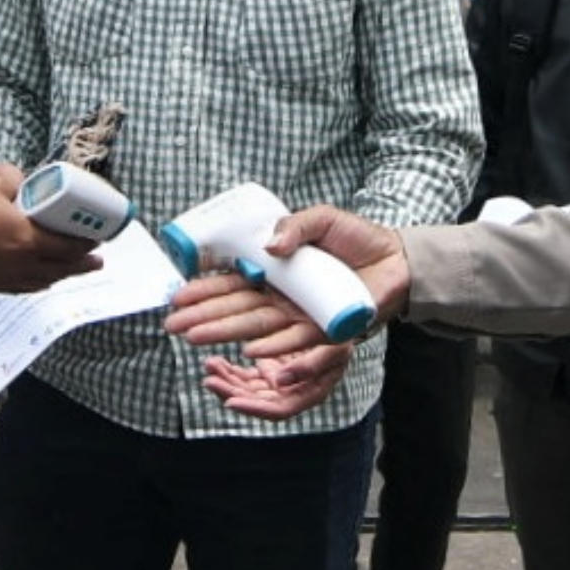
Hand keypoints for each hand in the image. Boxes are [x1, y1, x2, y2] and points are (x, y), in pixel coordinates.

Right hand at [0, 164, 103, 292]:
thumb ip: (12, 179)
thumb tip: (21, 180)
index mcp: (25, 240)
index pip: (67, 246)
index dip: (86, 244)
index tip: (98, 240)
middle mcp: (18, 264)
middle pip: (60, 269)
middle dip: (81, 266)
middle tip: (95, 263)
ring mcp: (0, 278)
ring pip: (39, 282)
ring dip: (58, 277)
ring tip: (66, 273)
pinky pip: (17, 287)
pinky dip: (32, 283)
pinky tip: (31, 280)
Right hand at [162, 205, 409, 359]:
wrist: (397, 257)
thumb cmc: (357, 239)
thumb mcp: (321, 218)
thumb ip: (294, 225)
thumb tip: (269, 246)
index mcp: (274, 274)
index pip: (231, 284)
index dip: (204, 291)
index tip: (177, 297)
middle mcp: (282, 299)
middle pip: (236, 309)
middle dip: (202, 317)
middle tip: (172, 324)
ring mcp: (300, 315)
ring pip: (256, 326)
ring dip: (225, 332)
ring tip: (194, 336)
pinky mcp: (325, 328)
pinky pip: (295, 340)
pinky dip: (274, 346)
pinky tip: (248, 351)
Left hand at [202, 344, 353, 418]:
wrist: (335, 326)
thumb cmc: (340, 339)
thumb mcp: (332, 349)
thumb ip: (309, 366)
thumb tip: (280, 381)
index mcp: (309, 393)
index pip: (278, 409)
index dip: (254, 408)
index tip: (230, 402)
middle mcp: (291, 393)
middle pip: (257, 402)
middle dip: (232, 393)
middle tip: (209, 380)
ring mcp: (278, 384)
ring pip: (247, 390)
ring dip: (226, 381)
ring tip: (209, 366)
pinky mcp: (269, 372)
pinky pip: (245, 377)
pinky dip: (229, 371)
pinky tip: (214, 362)